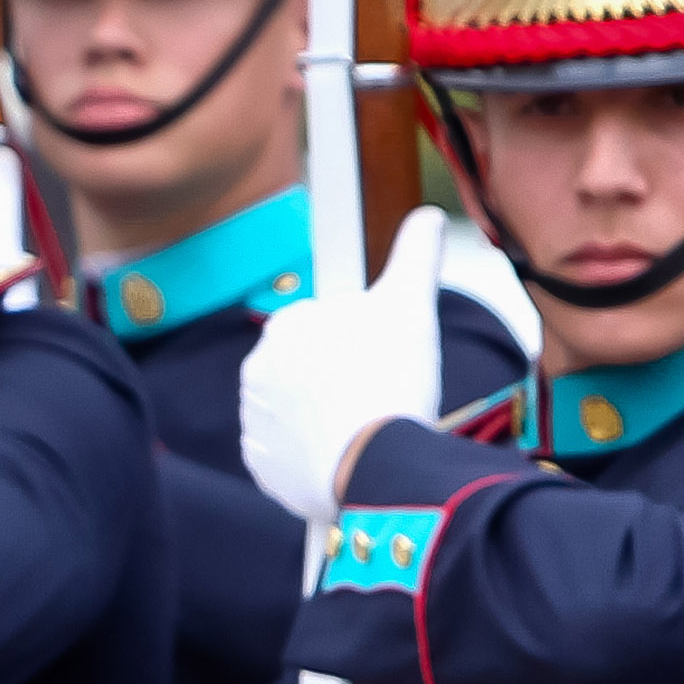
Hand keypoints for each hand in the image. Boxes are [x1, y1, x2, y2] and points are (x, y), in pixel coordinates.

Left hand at [241, 205, 444, 526]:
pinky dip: (312, 456)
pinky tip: (345, 454)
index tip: (383, 361)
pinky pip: (288, 456)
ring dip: (324, 416)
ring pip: (298, 411)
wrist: (374, 466)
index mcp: (286, 324)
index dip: (361, 342)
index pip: (326, 324)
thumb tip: (428, 216)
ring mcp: (256, 421)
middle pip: (309, 368)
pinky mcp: (261, 467)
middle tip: (380, 394)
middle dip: (339, 377)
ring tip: (366, 427)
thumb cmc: (390, 382)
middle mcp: (257, 369)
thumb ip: (415, 254)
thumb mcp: (411, 304)